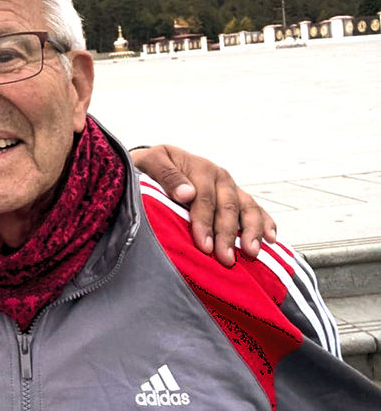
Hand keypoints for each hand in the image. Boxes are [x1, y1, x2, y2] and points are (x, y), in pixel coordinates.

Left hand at [131, 145, 276, 266]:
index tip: (203, 245)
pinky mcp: (237, 196)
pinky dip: (265, 223)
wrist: (157, 163)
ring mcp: (230, 187)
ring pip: (247, 208)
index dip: (204, 222)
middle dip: (227, 234)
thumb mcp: (150, 162)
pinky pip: (256, 210)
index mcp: (199, 168)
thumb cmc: (149, 167)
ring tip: (252, 253)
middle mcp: (219, 177)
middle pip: (227, 206)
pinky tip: (271, 239)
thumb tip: (186, 194)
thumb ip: (166, 175)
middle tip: (225, 259)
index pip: (203, 197)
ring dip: (251, 231)